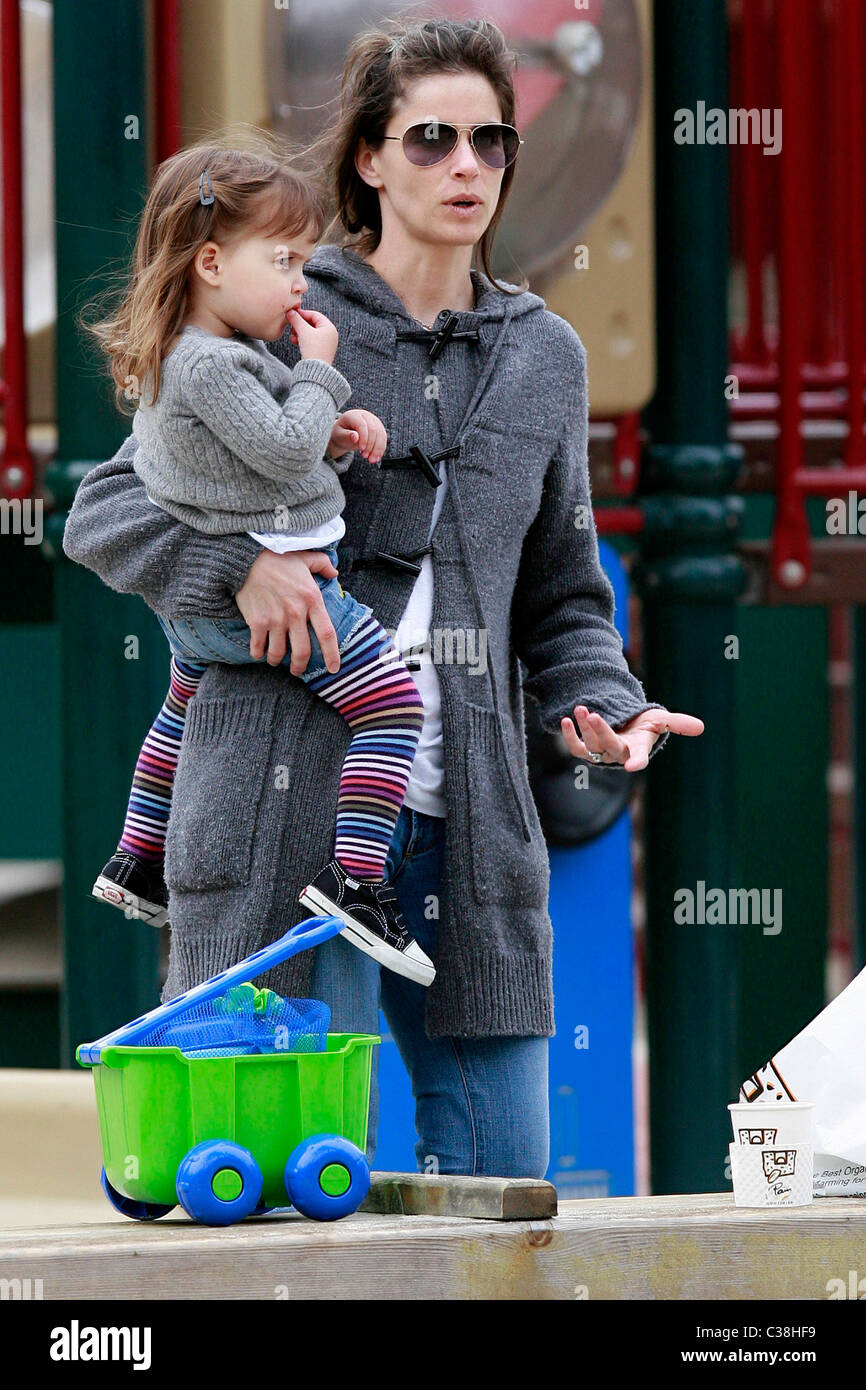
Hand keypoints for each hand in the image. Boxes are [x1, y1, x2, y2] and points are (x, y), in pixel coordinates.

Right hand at [234, 548, 340, 673]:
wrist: (246, 558)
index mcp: (312, 599)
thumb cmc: (277, 558)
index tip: (333, 668)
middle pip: (303, 652)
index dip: (332, 655)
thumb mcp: (305, 557)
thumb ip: (323, 565)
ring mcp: (275, 619)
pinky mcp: (257, 622)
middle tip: (297, 670)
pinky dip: (258, 654)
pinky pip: (258, 647)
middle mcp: (295, 613)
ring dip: (277, 661)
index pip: (327, 634)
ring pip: (278, 653)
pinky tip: (259, 652)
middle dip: (300, 666)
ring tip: (275, 660)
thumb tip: (334, 574)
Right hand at [286, 307, 337, 365]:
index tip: (292, 314)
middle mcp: (330, 334)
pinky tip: (294, 341)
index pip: (315, 315)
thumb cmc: (313, 350)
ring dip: (299, 332)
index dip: (302, 313)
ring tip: (292, 334)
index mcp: (329, 327)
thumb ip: (296, 320)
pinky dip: (302, 339)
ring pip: (310, 332)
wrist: (316, 371)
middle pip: (312, 323)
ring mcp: (326, 343)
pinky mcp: (321, 351)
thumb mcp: (303, 331)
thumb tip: (290, 312)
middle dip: (300, 324)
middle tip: (291, 325)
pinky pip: (311, 341)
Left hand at [328, 409, 386, 463]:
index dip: (363, 437)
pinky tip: (377, 458)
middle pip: (373, 430)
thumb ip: (347, 436)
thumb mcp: (340, 435)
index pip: (362, 425)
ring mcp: (374, 421)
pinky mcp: (379, 428)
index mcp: (354, 415)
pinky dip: (381, 449)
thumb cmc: (341, 433)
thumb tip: (355, 437)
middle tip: (365, 456)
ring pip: (380, 435)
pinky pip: (383, 439)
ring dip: (377, 449)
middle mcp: (366, 416)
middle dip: (370, 445)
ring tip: (371, 460)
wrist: (345, 433)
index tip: (361, 449)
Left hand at [560, 704, 703, 772]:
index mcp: (638, 750)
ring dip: (584, 728)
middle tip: (593, 715)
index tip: (632, 767)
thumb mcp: (660, 721)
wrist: (623, 727)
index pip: (639, 759)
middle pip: (609, 747)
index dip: (636, 762)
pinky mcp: (586, 750)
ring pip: (591, 746)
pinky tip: (566, 720)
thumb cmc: (643, 725)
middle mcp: (618, 754)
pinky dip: (569, 735)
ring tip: (581, 709)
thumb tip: (701, 727)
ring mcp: (601, 753)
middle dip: (601, 732)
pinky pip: (575, 747)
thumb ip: (677, 724)